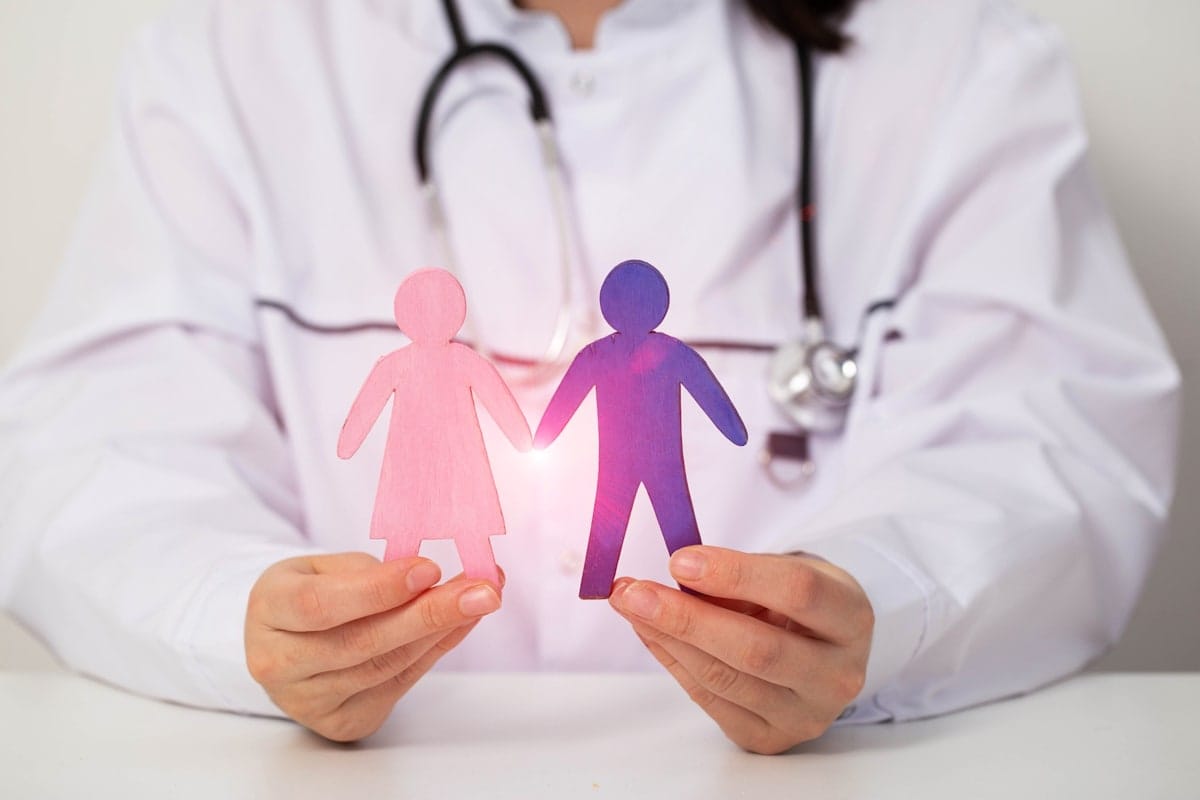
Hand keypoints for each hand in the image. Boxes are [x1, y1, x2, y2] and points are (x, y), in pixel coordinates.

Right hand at [245, 552, 501, 741]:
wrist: (285, 641)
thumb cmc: (310, 592)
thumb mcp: (324, 567)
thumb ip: (369, 573)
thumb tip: (433, 575)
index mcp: (268, 608)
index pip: (320, 604)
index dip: (377, 590)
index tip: (429, 569)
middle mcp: (278, 661)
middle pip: (360, 643)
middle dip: (429, 614)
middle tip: (482, 590)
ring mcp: (307, 700)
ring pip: (384, 667)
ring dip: (440, 632)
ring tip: (481, 600)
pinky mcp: (339, 721)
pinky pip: (396, 685)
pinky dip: (434, 652)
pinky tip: (460, 624)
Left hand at [609, 546, 872, 754]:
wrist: (823, 649)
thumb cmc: (799, 602)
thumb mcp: (786, 571)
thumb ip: (740, 574)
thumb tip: (676, 573)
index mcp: (850, 617)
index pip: (797, 591)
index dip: (735, 574)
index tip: (680, 560)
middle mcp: (837, 674)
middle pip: (756, 648)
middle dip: (686, 618)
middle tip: (635, 592)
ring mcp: (806, 714)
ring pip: (726, 679)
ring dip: (668, 639)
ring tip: (632, 606)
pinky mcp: (771, 738)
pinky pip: (710, 701)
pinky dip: (673, 662)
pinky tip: (650, 633)